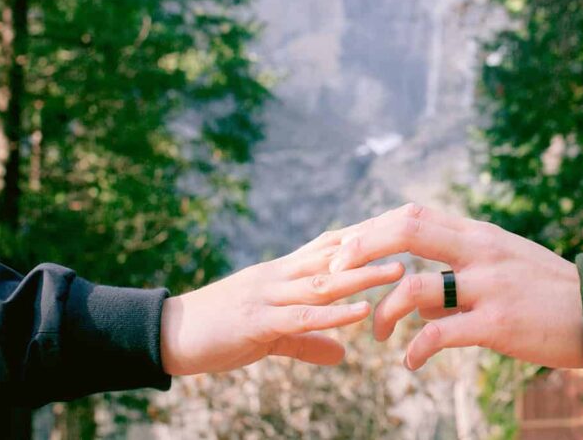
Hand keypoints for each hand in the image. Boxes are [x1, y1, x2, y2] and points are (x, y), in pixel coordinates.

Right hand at [160, 229, 404, 374]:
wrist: (167, 333)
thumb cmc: (217, 330)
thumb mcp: (269, 334)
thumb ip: (307, 341)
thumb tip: (342, 354)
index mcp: (282, 273)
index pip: (331, 246)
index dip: (367, 237)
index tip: (402, 229)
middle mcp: (279, 276)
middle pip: (335, 255)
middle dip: (376, 248)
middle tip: (415, 240)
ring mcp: (268, 295)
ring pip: (323, 282)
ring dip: (363, 276)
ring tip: (399, 271)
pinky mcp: (257, 321)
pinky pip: (301, 317)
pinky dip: (333, 314)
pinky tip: (359, 312)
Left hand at [328, 204, 582, 370]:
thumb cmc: (548, 291)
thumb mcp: (503, 266)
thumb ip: (457, 274)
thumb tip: (415, 298)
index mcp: (477, 234)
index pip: (412, 215)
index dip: (372, 229)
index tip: (345, 249)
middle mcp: (479, 251)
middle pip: (405, 231)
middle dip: (361, 249)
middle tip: (336, 274)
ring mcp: (488, 285)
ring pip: (414, 286)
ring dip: (383, 311)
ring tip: (374, 333)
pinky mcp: (497, 323)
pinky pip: (440, 334)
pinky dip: (416, 349)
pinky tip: (411, 363)